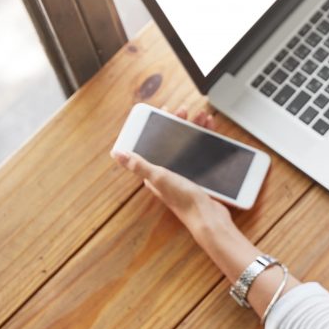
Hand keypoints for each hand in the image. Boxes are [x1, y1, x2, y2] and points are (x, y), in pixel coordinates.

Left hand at [111, 108, 231, 230]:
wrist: (209, 218)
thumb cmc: (184, 200)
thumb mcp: (159, 178)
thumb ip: (139, 165)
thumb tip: (116, 153)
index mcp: (156, 172)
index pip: (155, 143)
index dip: (160, 126)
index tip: (166, 112)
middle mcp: (170, 172)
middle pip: (174, 141)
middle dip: (180, 124)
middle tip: (185, 111)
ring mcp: (187, 173)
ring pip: (190, 145)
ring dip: (196, 129)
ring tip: (202, 117)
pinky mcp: (203, 176)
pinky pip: (204, 153)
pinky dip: (208, 140)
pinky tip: (211, 132)